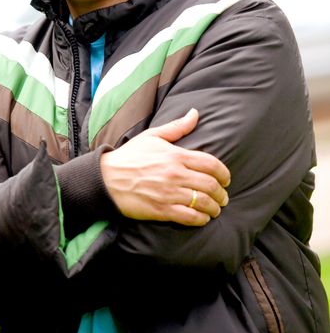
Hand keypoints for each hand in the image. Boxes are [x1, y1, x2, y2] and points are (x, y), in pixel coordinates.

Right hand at [100, 109, 229, 226]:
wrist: (106, 178)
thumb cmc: (129, 156)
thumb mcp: (152, 136)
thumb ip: (177, 127)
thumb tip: (195, 113)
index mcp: (175, 155)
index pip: (211, 164)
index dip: (224, 173)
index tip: (226, 179)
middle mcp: (175, 174)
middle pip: (210, 185)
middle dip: (221, 193)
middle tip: (223, 197)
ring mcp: (169, 193)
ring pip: (203, 203)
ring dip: (214, 208)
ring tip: (215, 209)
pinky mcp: (161, 210)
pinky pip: (189, 217)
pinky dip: (200, 219)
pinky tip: (202, 218)